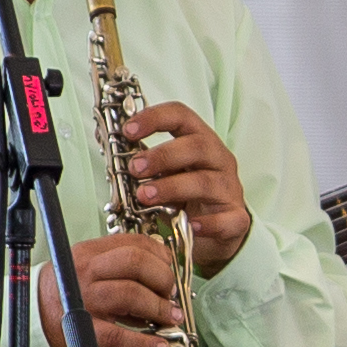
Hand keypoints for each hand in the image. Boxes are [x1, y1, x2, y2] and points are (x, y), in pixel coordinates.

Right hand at [42, 230, 194, 346]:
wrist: (36, 321)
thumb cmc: (68, 295)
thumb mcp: (90, 269)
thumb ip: (122, 267)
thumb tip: (165, 274)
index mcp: (88, 253)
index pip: (133, 243)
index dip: (161, 256)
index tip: (170, 268)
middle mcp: (85, 272)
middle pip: (135, 262)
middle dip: (163, 278)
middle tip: (171, 293)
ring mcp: (84, 301)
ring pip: (131, 294)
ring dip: (159, 308)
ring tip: (169, 317)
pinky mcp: (84, 332)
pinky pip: (118, 337)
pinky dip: (144, 343)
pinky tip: (159, 346)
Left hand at [114, 100, 252, 273]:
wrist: (218, 230)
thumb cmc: (187, 197)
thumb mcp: (166, 174)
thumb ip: (145, 164)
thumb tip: (110, 150)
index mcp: (200, 142)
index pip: (182, 116)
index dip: (154, 118)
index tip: (128, 131)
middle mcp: (218, 161)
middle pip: (197, 146)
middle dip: (162, 155)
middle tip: (135, 168)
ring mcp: (229, 190)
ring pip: (206, 182)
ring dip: (172, 187)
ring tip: (145, 196)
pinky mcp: (236, 219)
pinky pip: (226, 220)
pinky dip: (208, 223)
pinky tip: (190, 225)